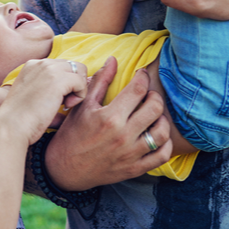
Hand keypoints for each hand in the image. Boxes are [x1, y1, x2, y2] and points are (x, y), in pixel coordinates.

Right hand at [0, 59, 88, 146]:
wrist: (11, 126)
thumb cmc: (21, 118)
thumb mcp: (32, 95)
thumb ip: (47, 87)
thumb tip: (71, 93)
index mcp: (33, 65)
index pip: (61, 66)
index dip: (66, 82)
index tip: (58, 99)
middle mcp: (41, 63)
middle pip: (73, 66)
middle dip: (75, 84)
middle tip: (64, 102)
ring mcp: (49, 69)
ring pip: (80, 71)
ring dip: (78, 89)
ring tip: (65, 104)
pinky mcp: (58, 80)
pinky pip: (81, 82)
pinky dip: (80, 96)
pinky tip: (66, 106)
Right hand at [45, 57, 172, 191]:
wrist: (63, 169)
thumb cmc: (71, 134)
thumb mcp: (83, 105)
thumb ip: (100, 81)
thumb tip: (113, 60)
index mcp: (109, 117)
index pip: (138, 90)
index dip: (143, 78)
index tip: (141, 75)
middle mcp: (123, 136)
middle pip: (154, 108)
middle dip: (155, 96)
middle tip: (148, 95)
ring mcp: (131, 154)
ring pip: (162, 132)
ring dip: (162, 119)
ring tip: (153, 115)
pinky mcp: (135, 169)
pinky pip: (162, 156)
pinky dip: (165, 144)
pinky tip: (157, 135)